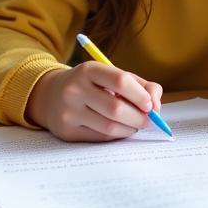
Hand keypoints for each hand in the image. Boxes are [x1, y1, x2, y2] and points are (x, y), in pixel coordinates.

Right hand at [26, 62, 162, 141]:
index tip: (150, 105)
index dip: (140, 95)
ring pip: (110, 127)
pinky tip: (119, 130)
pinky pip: (100, 138)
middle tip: (148, 120)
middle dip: (139, 117)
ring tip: (134, 125)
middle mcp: (74, 89)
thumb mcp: (111, 76)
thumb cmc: (91, 85)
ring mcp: (68, 111)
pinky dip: (116, 136)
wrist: (51, 96)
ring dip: (130, 129)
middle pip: (116, 108)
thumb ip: (140, 85)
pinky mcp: (66, 131)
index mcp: (88, 70)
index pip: (120, 81)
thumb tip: (156, 106)